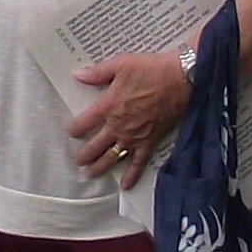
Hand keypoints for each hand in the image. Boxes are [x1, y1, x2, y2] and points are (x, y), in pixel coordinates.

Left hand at [67, 50, 192, 188]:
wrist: (180, 79)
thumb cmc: (151, 70)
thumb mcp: (121, 65)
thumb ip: (98, 73)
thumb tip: (78, 75)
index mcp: (108, 106)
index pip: (83, 123)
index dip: (74, 129)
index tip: (72, 132)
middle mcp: (118, 125)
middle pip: (94, 146)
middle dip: (84, 155)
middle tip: (78, 161)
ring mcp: (133, 137)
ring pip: (112, 157)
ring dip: (100, 167)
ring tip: (91, 174)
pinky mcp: (149, 142)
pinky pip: (138, 163)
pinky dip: (131, 176)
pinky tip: (125, 186)